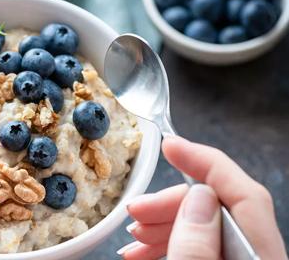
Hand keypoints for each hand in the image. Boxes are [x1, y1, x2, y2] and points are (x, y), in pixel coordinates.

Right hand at [118, 136, 286, 259]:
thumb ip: (195, 244)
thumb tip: (198, 198)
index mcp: (258, 256)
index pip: (242, 193)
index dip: (203, 161)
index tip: (171, 144)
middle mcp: (254, 257)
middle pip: (217, 207)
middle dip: (171, 202)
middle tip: (136, 209)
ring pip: (203, 227)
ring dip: (163, 223)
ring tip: (134, 235)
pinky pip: (199, 246)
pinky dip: (169, 242)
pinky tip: (143, 249)